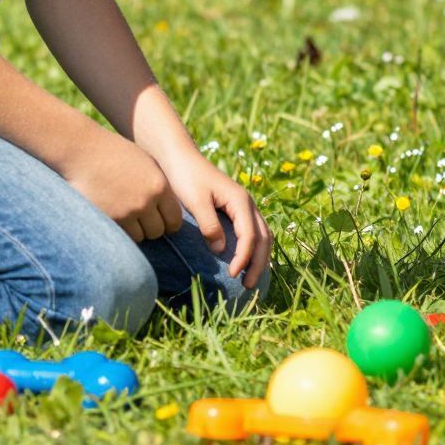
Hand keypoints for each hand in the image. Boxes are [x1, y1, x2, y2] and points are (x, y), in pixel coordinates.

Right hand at [62, 129, 181, 242]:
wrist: (85, 152)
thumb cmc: (116, 155)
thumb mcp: (146, 165)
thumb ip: (158, 187)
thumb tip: (168, 211)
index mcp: (160, 186)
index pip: (174, 219)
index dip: (169, 224)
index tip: (163, 223)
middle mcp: (146, 201)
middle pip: (157, 231)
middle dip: (151, 228)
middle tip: (142, 221)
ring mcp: (126, 212)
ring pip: (139, 237)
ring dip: (135, 231)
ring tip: (126, 217)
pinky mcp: (108, 219)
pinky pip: (121, 236)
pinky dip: (120, 232)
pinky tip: (114, 217)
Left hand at [158, 149, 272, 288]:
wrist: (180, 158)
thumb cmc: (186, 177)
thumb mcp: (196, 201)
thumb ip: (209, 225)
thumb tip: (221, 250)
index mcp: (240, 201)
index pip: (250, 235)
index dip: (244, 257)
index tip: (232, 275)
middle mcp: (248, 204)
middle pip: (264, 237)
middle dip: (259, 263)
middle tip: (248, 286)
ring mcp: (244, 207)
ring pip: (263, 235)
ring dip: (259, 258)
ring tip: (250, 279)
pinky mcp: (236, 210)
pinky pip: (253, 232)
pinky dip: (254, 249)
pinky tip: (244, 262)